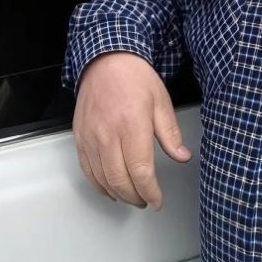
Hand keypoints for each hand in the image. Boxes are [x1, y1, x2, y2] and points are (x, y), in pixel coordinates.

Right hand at [72, 52, 192, 208]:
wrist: (105, 60)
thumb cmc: (134, 77)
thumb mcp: (161, 101)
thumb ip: (170, 133)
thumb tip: (182, 156)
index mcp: (131, 124)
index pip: (140, 171)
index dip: (150, 192)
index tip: (157, 200)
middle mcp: (108, 134)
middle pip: (119, 180)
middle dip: (135, 197)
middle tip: (146, 201)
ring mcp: (90, 137)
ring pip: (102, 179)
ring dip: (118, 194)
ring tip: (132, 196)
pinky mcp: (79, 137)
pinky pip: (87, 170)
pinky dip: (99, 185)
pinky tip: (110, 189)